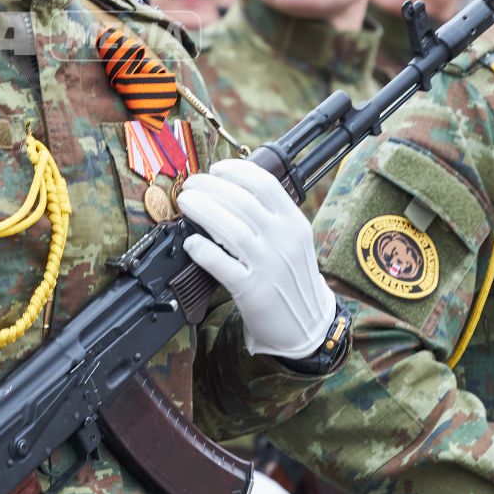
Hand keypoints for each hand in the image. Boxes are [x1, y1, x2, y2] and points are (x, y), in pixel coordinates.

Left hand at [176, 160, 337, 356]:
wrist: (308, 325)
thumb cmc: (291, 277)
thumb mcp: (292, 241)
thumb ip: (269, 217)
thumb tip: (227, 189)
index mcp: (294, 223)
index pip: (265, 184)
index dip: (236, 171)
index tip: (216, 169)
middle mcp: (284, 241)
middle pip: (242, 201)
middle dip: (210, 187)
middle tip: (191, 185)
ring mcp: (269, 266)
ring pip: (230, 228)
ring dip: (202, 210)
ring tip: (186, 203)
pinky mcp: (253, 291)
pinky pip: (222, 264)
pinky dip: (202, 250)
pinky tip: (190, 243)